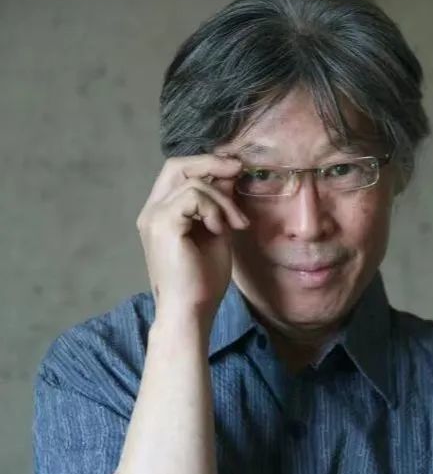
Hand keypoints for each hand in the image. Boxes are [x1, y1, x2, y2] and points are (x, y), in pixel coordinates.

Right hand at [136, 154, 248, 333]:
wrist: (190, 310)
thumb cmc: (203, 280)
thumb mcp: (217, 232)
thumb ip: (219, 204)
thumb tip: (229, 174)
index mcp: (162, 212)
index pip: (179, 172)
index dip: (207, 164)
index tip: (236, 169)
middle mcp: (152, 210)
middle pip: (177, 165)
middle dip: (212, 163)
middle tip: (239, 169)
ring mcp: (153, 216)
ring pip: (192, 182)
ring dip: (223, 200)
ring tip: (236, 224)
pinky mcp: (162, 224)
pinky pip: (193, 196)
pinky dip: (214, 209)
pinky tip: (221, 230)